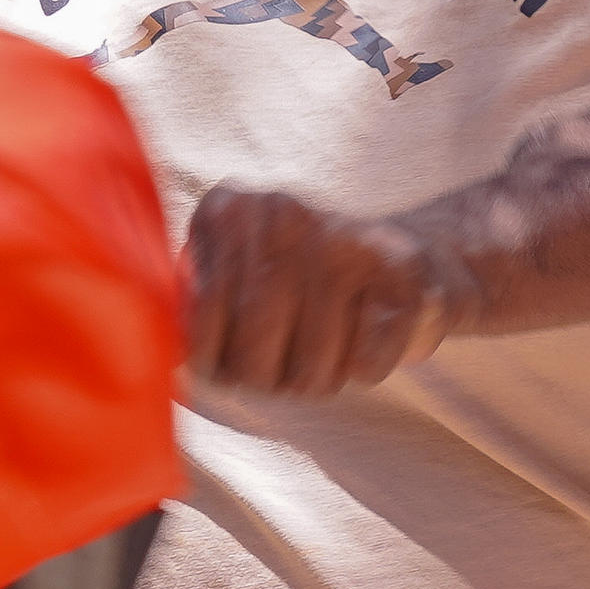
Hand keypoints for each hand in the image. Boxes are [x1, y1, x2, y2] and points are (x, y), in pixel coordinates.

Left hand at [185, 186, 472, 397]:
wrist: (412, 260)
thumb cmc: (303, 285)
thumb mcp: (235, 278)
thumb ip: (194, 306)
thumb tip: (177, 353)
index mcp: (231, 209)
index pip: (205, 312)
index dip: (214, 357)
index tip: (227, 362)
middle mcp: (284, 213)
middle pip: (253, 354)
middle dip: (266, 379)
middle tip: (279, 369)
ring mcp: (346, 242)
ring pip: (309, 371)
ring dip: (317, 380)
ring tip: (325, 350)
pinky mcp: (405, 277)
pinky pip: (365, 366)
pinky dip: (366, 368)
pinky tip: (368, 333)